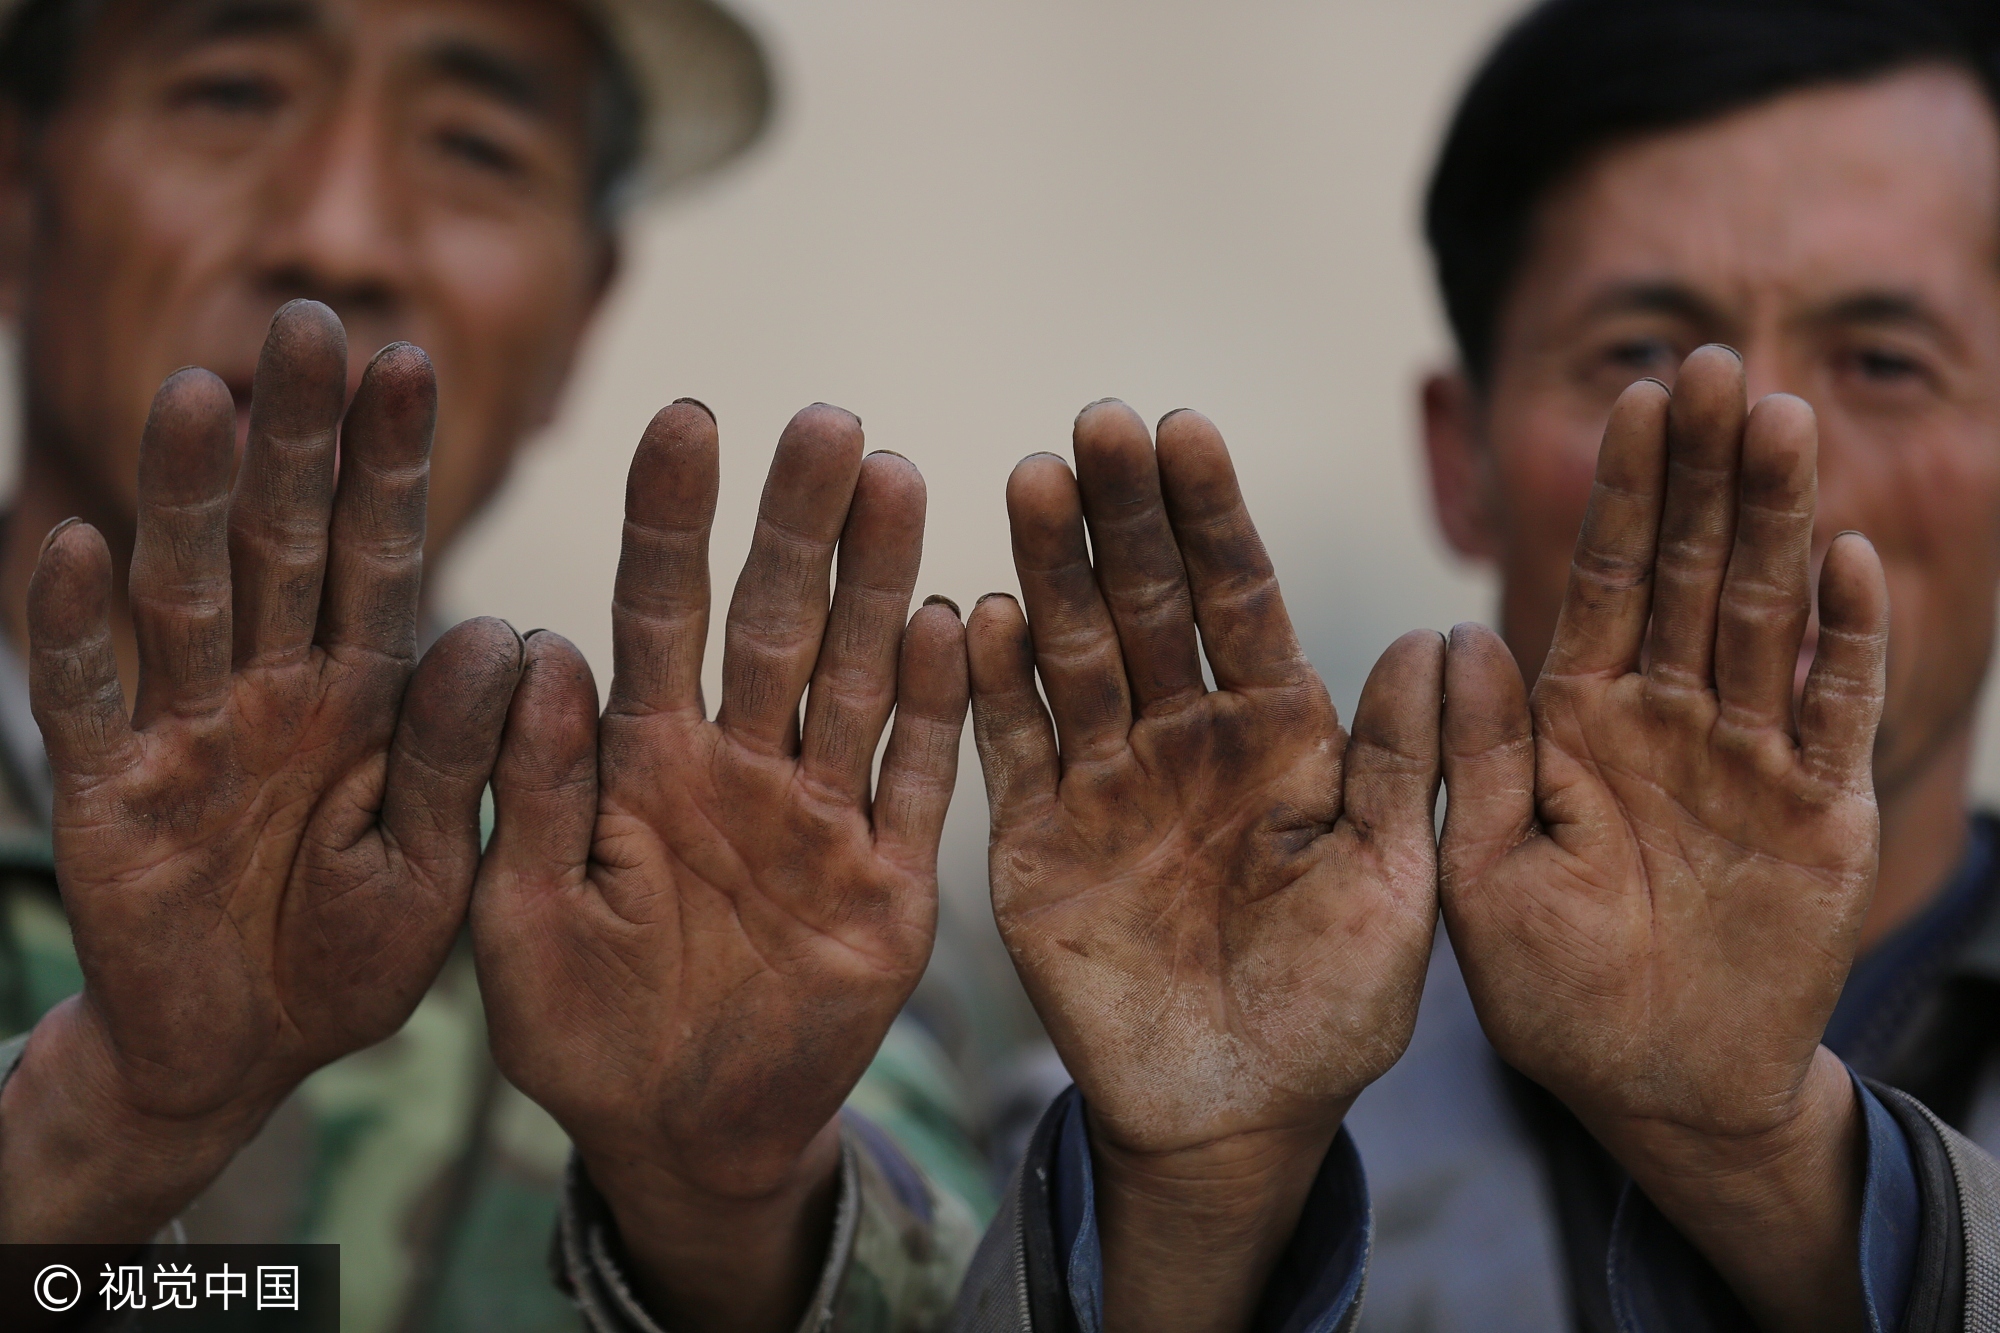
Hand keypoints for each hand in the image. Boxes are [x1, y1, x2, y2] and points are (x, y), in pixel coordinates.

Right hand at [0, 300, 524, 1241]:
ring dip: (186, 497)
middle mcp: (274, 685)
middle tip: (311, 321)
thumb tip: (501, 630)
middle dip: (296, 439)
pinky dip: (75, 630)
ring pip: (185, 592)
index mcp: (369, 693)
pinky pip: (88, 699)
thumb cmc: (355, 953)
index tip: (411, 361)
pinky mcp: (107, 790)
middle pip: (281, 542)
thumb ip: (461, 755)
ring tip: (201, 393)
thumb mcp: (437, 865)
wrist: (245, 1054)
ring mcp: (185, 728)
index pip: (381, 556)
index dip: (392, 465)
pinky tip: (71, 546)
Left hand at [471, 402, 966, 1332]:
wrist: (685, 1140)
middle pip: (774, 622)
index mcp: (642, 765)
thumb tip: (534, 646)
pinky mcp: (891, 883)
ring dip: (877, 582)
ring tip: (897, 477)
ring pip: (855, 676)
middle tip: (826, 419)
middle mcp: (738, 768)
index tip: (686, 417)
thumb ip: (537, 791)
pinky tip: (958, 617)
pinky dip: (936, 705)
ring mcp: (821, 819)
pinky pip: (918, 779)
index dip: (672, 520)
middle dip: (798, 522)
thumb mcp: (522, 918)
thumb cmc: (582, 1036)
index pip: (659, 615)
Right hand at [969, 402, 1444, 1332]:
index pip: (1240, 599)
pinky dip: (992, 686)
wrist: (1236, 1115)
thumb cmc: (1337, 1010)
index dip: (1212, 517)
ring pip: (1072, 653)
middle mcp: (1186, 738)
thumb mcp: (1397, 884)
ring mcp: (1105, 782)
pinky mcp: (1035, 839)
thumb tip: (1440, 638)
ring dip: (1051, 570)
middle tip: (1096, 423)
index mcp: (1280, 735)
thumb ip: (1404, 766)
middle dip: (1124, 515)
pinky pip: (1010, 748)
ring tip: (1032, 479)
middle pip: (1148, 603)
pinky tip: (979, 614)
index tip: (1186, 431)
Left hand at [1439, 347, 1888, 1331]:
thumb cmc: (1551, 984)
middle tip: (1717, 364)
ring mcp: (1749, 757)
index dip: (1623, 491)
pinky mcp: (1820, 811)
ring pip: (1766, 617)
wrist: (1652, 1081)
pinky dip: (1846, 642)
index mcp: (1580, 720)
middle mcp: (1668, 718)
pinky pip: (1835, 713)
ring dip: (1775, 522)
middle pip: (1692, 571)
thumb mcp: (1479, 872)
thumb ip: (1475, 757)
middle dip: (1703, 472)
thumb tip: (1454, 636)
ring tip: (1782, 422)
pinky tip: (1848, 558)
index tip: (1633, 396)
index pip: (1605, 581)